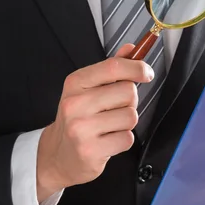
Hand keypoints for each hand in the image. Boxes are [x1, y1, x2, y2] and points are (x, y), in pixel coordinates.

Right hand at [36, 44, 153, 201]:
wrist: (59, 154)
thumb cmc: (78, 118)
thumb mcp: (88, 89)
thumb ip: (111, 69)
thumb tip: (131, 49)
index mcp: (75, 83)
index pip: (114, 67)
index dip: (137, 67)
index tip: (146, 72)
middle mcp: (75, 104)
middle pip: (128, 92)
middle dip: (129, 101)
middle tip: (115, 109)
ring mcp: (81, 128)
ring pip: (131, 116)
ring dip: (126, 123)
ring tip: (110, 126)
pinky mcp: (90, 151)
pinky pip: (127, 139)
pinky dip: (123, 140)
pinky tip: (108, 140)